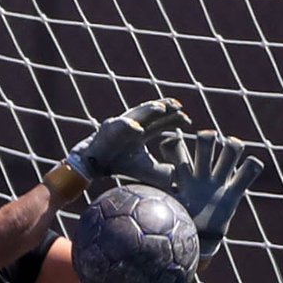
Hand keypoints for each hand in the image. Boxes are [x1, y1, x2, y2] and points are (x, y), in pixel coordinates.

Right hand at [66, 98, 190, 183]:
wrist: (94, 166)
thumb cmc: (120, 164)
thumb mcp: (145, 170)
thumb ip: (161, 172)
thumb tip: (177, 177)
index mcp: (142, 131)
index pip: (161, 122)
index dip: (174, 120)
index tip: (188, 120)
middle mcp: (133, 124)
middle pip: (152, 112)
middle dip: (165, 108)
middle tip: (180, 106)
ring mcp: (120, 123)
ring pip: (137, 113)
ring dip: (149, 110)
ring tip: (161, 108)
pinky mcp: (107, 129)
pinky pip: (118, 126)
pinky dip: (128, 127)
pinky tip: (138, 129)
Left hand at [144, 128, 263, 256]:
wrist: (197, 241)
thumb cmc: (176, 228)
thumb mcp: (160, 218)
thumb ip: (145, 210)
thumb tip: (116, 209)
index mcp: (183, 176)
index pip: (176, 150)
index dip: (174, 143)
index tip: (172, 142)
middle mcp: (202, 173)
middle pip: (206, 143)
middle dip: (206, 138)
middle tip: (206, 140)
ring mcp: (220, 180)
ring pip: (230, 151)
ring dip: (232, 146)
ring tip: (232, 148)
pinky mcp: (235, 192)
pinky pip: (248, 173)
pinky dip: (252, 167)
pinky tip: (252, 165)